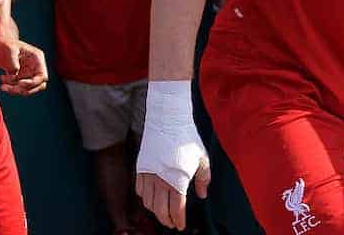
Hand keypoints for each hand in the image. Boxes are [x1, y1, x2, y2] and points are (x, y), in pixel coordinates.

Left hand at [0, 39, 48, 95]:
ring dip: (16, 90)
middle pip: (37, 85)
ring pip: (28, 89)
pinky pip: (20, 88)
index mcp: (37, 58)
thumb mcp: (9, 49)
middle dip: (24, 89)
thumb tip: (15, 71)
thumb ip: (13, 60)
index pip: (42, 76)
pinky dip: (12, 89)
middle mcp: (35, 67)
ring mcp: (29, 74)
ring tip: (3, 86)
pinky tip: (3, 83)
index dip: (33, 82)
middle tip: (10, 88)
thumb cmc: (5, 43)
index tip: (19, 82)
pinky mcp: (21, 78)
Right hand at [136, 88, 210, 229]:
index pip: (176, 210)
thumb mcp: (202, 158)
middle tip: (172, 223)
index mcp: (178, 181)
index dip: (179, 221)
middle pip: (160, 211)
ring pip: (148, 203)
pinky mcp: (140, 168)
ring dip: (155, 212)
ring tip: (162, 213)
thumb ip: (204, 179)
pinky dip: (144, 199)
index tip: (180, 226)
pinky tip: (151, 198)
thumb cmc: (187, 138)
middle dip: (167, 220)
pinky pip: (140, 191)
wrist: (167, 120)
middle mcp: (161, 181)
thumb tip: (202, 195)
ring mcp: (148, 175)